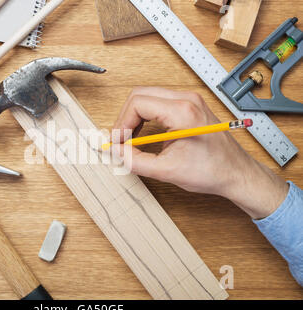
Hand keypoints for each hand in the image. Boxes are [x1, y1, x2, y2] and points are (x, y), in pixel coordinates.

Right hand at [111, 87, 288, 219]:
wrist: (236, 173)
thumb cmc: (211, 171)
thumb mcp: (166, 171)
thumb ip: (135, 160)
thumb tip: (116, 151)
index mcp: (183, 112)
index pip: (138, 103)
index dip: (122, 123)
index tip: (118, 141)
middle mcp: (187, 99)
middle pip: (140, 95)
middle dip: (125, 118)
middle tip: (120, 140)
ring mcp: (190, 100)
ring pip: (148, 96)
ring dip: (134, 116)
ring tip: (131, 138)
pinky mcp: (190, 105)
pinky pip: (159, 101)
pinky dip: (146, 115)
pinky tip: (143, 133)